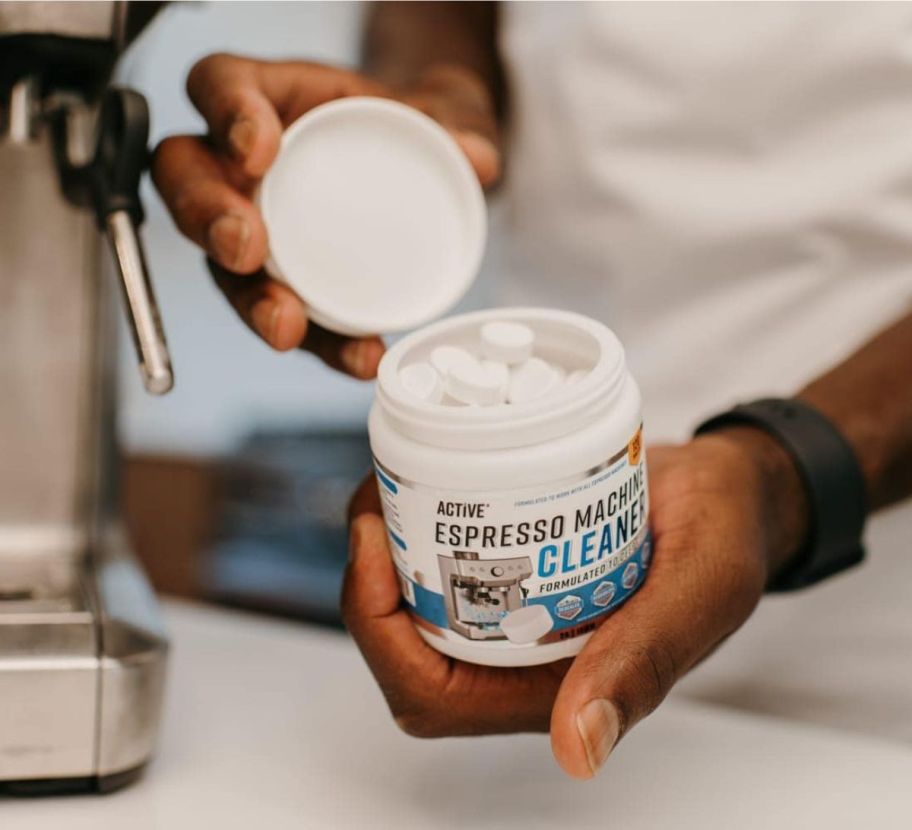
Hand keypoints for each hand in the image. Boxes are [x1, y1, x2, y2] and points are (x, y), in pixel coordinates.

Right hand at [152, 54, 499, 374]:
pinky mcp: (280, 284)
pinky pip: (283, 315)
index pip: (218, 85)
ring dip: (248, 299)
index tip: (258, 150)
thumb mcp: (442, 112)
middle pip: (187, 179)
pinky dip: (319, 344)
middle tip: (248, 250)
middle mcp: (241, 164)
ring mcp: (253, 226)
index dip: (225, 114)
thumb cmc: (413, 123)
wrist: (425, 168)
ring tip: (287, 326)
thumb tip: (478, 159)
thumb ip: (459, 123)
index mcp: (268, 98)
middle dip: (209, 217)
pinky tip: (358, 356)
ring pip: (219, 263)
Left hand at [342, 428, 807, 777]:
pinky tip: (424, 472)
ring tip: (392, 475)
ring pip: (417, 598)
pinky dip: (420, 520)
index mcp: (557, 687)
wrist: (728, 488)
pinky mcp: (518, 567)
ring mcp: (517, 610)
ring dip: (389, 545)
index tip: (372, 542)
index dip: (379, 631)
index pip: (431, 693)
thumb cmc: (725, 538)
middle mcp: (523, 656)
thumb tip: (577, 753)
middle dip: (370, 578)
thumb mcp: (697, 590)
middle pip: (405, 643)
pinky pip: (446, 558)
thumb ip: (644, 662)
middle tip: (378, 494)